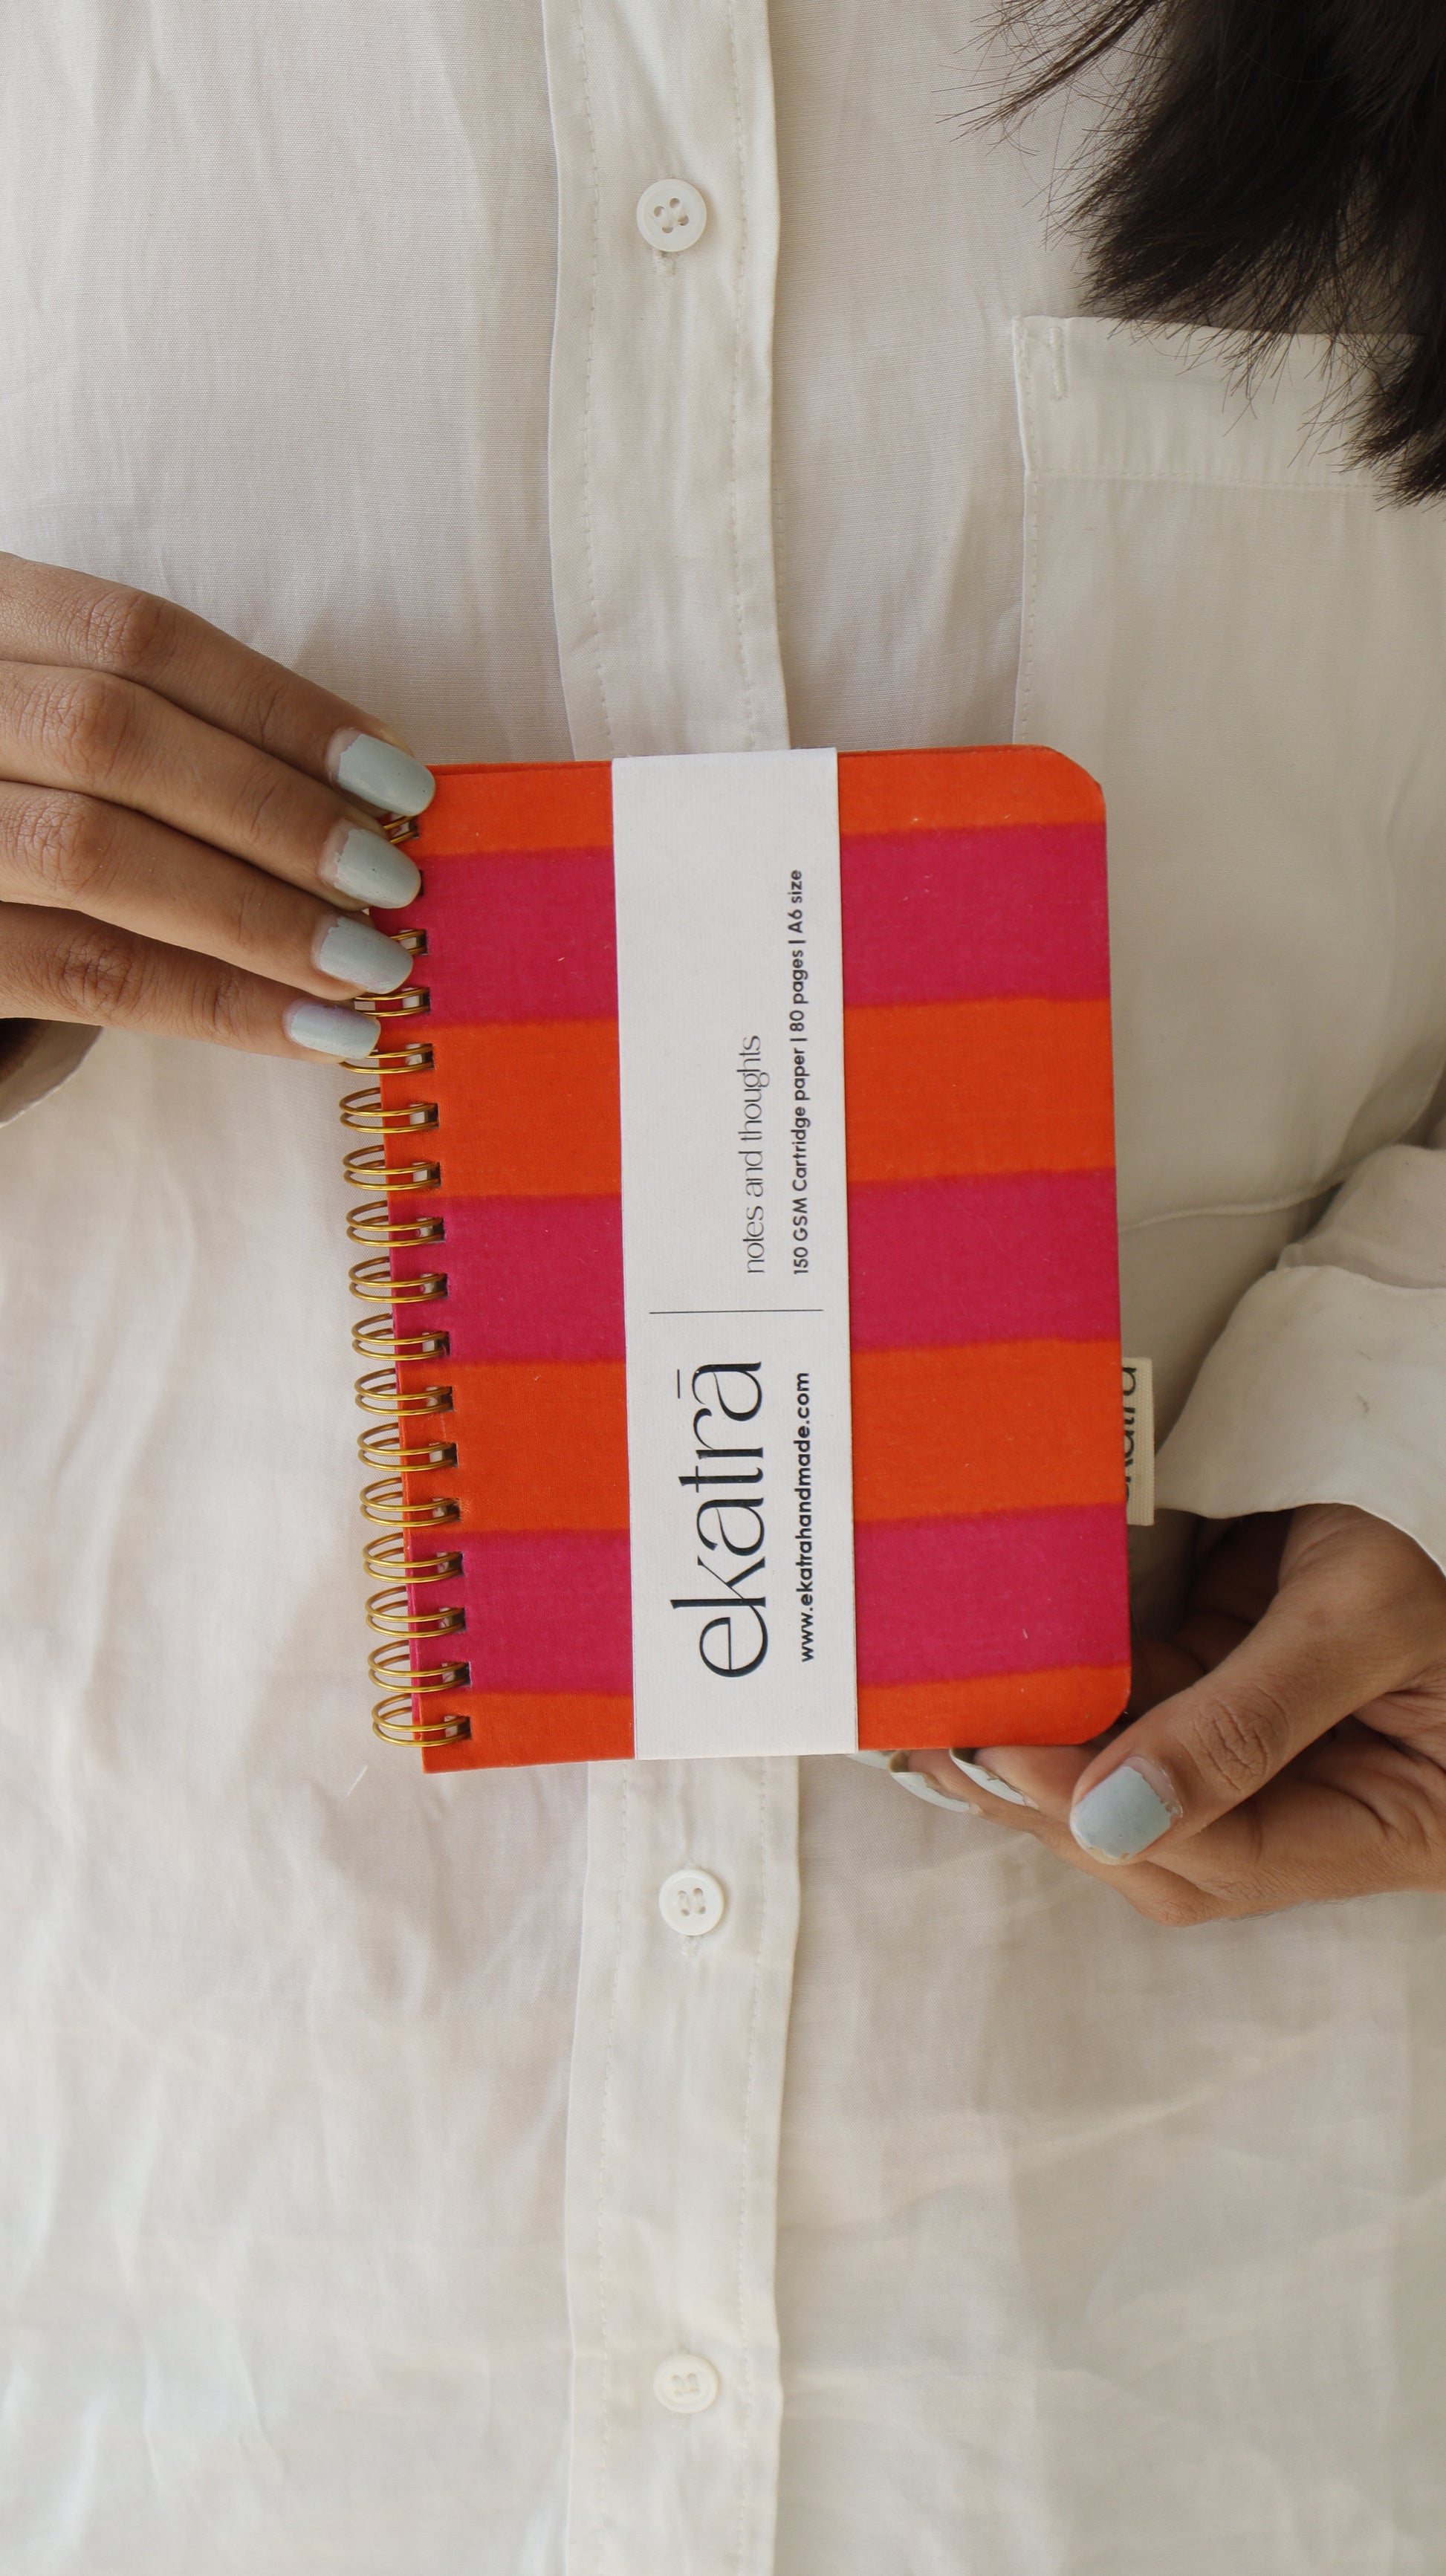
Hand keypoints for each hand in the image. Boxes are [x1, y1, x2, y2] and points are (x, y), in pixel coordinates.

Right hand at [0, 553, 435, 1059]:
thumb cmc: (27, 833)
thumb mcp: (61, 754)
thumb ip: (165, 754)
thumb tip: (361, 811)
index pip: (134, 637)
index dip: (279, 706)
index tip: (398, 778)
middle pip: (115, 736)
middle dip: (275, 811)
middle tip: (395, 880)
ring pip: (93, 852)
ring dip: (258, 913)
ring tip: (371, 963)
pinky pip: (86, 973)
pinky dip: (218, 1003)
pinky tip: (318, 1030)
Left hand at [906, 1505, 1445, 1920]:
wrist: (1438, 1448)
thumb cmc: (1438, 1531)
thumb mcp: (1359, 1618)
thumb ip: (1242, 1722)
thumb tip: (1105, 1819)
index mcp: (1396, 1824)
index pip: (1229, 1856)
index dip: (1110, 1815)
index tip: (1006, 1752)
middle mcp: (1323, 1811)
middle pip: (1167, 1843)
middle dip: (1050, 1795)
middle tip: (944, 1732)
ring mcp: (1266, 1754)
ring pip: (1131, 1786)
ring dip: (1036, 1752)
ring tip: (940, 1709)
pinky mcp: (1221, 1692)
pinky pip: (1129, 1714)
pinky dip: (1058, 1699)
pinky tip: (989, 1674)